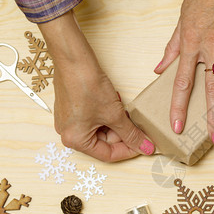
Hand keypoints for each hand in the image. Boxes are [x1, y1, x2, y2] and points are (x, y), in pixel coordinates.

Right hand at [39, 11, 153, 161]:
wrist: (74, 59)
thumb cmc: (87, 85)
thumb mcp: (114, 114)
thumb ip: (131, 134)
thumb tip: (144, 147)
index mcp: (75, 140)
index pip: (108, 155)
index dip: (129, 151)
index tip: (144, 145)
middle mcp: (69, 133)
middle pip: (104, 142)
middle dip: (124, 134)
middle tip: (140, 128)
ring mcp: (70, 121)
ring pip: (102, 130)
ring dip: (117, 123)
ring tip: (127, 112)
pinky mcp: (73, 109)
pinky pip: (95, 119)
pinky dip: (108, 115)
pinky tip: (116, 104)